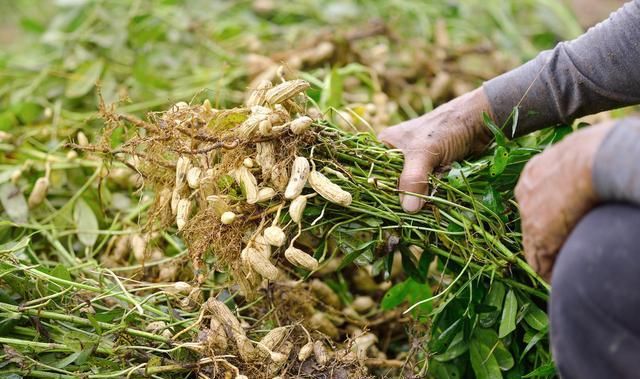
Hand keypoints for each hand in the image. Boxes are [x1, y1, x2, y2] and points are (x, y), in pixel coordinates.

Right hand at [378, 88, 492, 212]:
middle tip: (405, 215)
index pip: (374, 172)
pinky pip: (427, 190)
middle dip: (401, 199)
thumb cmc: (446, 128)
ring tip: (421, 213)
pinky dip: (432, 198)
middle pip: (393, 185)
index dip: (378, 191)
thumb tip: (408, 209)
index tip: (383, 209)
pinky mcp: (434, 173)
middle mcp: (400, 156)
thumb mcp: (423, 153)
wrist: (480, 122)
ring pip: (412, 190)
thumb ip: (413, 179)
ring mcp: (418, 165)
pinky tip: (433, 208)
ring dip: (418, 200)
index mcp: (387, 145)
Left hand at [515, 122, 613, 280]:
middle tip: (562, 248)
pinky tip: (561, 277)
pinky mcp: (538, 236)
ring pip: (533, 245)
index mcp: (534, 172)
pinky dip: (550, 271)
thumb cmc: (597, 151)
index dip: (549, 216)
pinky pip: (539, 262)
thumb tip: (595, 161)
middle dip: (546, 236)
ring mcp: (528, 215)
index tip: (562, 225)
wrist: (593, 160)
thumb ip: (577, 164)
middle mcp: (525, 193)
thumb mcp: (579, 152)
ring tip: (561, 268)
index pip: (534, 201)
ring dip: (548, 257)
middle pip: (531, 222)